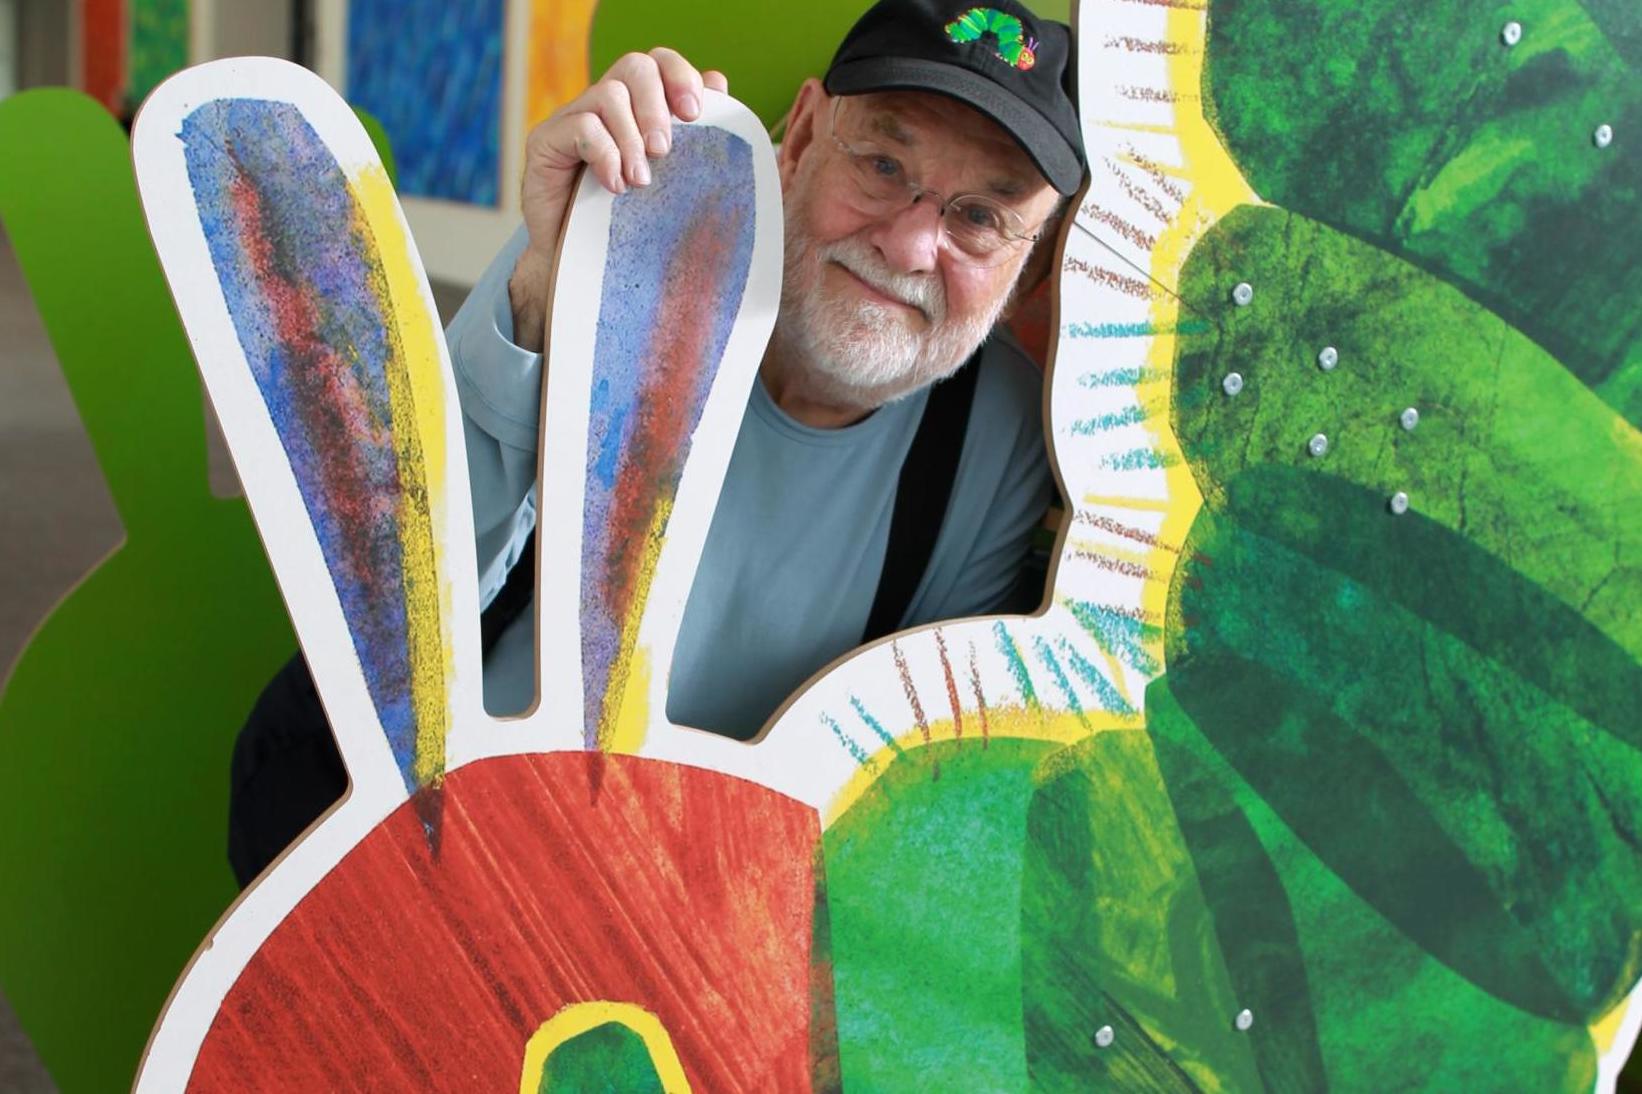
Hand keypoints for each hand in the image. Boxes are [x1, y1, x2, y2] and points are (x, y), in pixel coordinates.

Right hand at [508, 49, 729, 352]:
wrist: (581, 266)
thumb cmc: (632, 222)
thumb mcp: (672, 180)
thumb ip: (695, 136)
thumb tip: (719, 82)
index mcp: (637, 106)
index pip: (658, 62)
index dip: (679, 76)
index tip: (695, 113)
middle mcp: (603, 104)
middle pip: (634, 66)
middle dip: (656, 106)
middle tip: (664, 150)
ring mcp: (571, 119)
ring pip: (608, 95)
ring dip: (631, 138)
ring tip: (640, 181)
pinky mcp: (545, 142)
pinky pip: (580, 127)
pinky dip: (605, 155)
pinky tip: (614, 187)